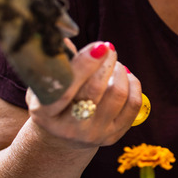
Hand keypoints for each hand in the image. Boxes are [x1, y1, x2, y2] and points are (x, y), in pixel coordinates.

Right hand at [25, 40, 141, 147]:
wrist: (62, 136)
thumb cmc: (53, 99)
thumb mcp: (45, 83)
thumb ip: (56, 64)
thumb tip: (65, 41)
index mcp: (45, 113)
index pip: (66, 88)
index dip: (84, 64)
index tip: (99, 46)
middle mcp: (69, 128)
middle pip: (95, 89)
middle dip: (106, 62)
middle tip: (108, 48)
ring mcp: (93, 134)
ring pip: (118, 94)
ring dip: (120, 71)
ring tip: (114, 63)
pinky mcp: (113, 136)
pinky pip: (133, 105)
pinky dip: (133, 85)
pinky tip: (126, 76)